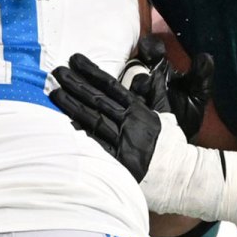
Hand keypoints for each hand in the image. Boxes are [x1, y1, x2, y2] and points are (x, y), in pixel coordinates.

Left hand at [51, 54, 236, 223]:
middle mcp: (130, 125)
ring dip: (71, 105)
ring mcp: (123, 144)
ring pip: (92, 120)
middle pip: (97, 100)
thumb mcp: (167, 114)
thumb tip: (152, 72)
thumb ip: (155, 93)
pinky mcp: (118, 165)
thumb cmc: (173, 146)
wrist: (182, 177)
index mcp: (140, 111)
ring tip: (54, 92)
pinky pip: (94, 147)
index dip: (92, 72)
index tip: (75, 59)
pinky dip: (79, 136)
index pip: (111, 86)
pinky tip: (62, 126)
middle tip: (56, 71)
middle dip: (75, 84)